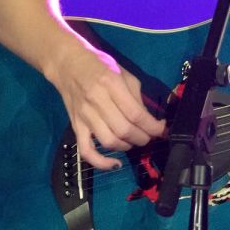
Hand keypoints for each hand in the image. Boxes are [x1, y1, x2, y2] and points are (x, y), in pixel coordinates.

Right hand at [47, 37, 166, 170]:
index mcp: (110, 84)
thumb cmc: (99, 66)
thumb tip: (148, 121)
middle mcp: (96, 101)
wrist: (67, 65)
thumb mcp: (123, 75)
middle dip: (143, 138)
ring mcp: (84, 116)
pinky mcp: (76, 126)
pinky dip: (101, 163)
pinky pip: (86, 151)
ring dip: (127, 146)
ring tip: (133, 140)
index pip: (136, 114)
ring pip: (110, 141)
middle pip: (124, 130)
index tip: (162, 129)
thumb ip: (136, 98)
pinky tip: (115, 164)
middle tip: (149, 136)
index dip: (153, 126)